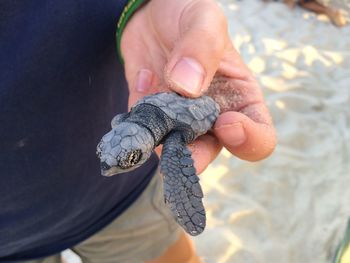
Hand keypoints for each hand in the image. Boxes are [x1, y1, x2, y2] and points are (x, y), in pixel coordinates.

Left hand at [121, 0, 275, 172]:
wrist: (152, 14)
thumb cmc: (188, 14)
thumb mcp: (204, 18)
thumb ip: (202, 46)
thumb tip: (187, 87)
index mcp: (240, 97)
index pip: (260, 138)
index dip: (248, 140)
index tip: (226, 122)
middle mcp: (211, 116)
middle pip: (209, 152)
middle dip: (193, 155)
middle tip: (176, 141)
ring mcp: (178, 119)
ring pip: (171, 150)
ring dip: (158, 139)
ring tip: (151, 102)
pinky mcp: (150, 115)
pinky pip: (143, 131)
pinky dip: (137, 117)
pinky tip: (142, 78)